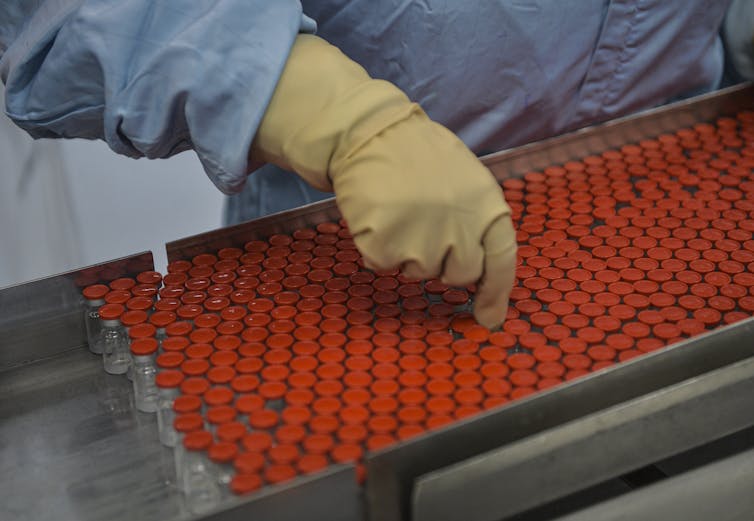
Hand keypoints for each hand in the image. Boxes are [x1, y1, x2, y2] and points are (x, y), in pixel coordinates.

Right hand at [252, 35, 516, 326]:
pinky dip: (377, 247)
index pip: (501, 262)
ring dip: (407, 251)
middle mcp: (460, 229)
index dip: (496, 295)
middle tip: (423, 224)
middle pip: (459, 274)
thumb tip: (481, 271)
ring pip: (419, 271)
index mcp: (486, 206)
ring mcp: (422, 241)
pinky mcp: (386, 247)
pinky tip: (378, 214)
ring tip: (399, 210)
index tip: (489, 319)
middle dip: (443, 261)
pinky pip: (384, 264)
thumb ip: (477, 221)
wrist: (368, 133)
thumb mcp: (465, 179)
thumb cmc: (417, 156)